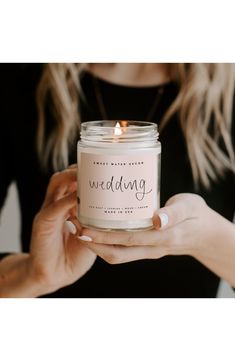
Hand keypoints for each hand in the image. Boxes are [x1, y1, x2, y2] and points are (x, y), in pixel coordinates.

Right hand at [29, 168, 95, 295]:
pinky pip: (55, 207)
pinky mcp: (42, 223)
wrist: (55, 275)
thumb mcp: (91, 234)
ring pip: (56, 184)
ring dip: (72, 177)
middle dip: (78, 169)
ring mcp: (48, 212)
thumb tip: (120, 210)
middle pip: (63, 176)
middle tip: (96, 167)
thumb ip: (99, 220)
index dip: (85, 172)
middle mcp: (56, 204)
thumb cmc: (74, 254)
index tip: (103, 168)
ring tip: (88, 175)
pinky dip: (67, 200)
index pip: (72, 181)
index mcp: (66, 206)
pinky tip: (79, 196)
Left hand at [78, 193, 219, 263]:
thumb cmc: (198, 216)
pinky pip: (124, 250)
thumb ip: (175, 213)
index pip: (128, 239)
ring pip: (118, 255)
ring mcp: (149, 250)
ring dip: (98, 246)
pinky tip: (99, 228)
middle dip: (94, 244)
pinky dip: (108, 243)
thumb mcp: (190, 207)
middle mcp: (152, 248)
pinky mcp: (147, 247)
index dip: (104, 236)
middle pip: (117, 253)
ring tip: (81, 228)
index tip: (84, 228)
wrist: (206, 234)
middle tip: (75, 228)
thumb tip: (158, 219)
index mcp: (163, 238)